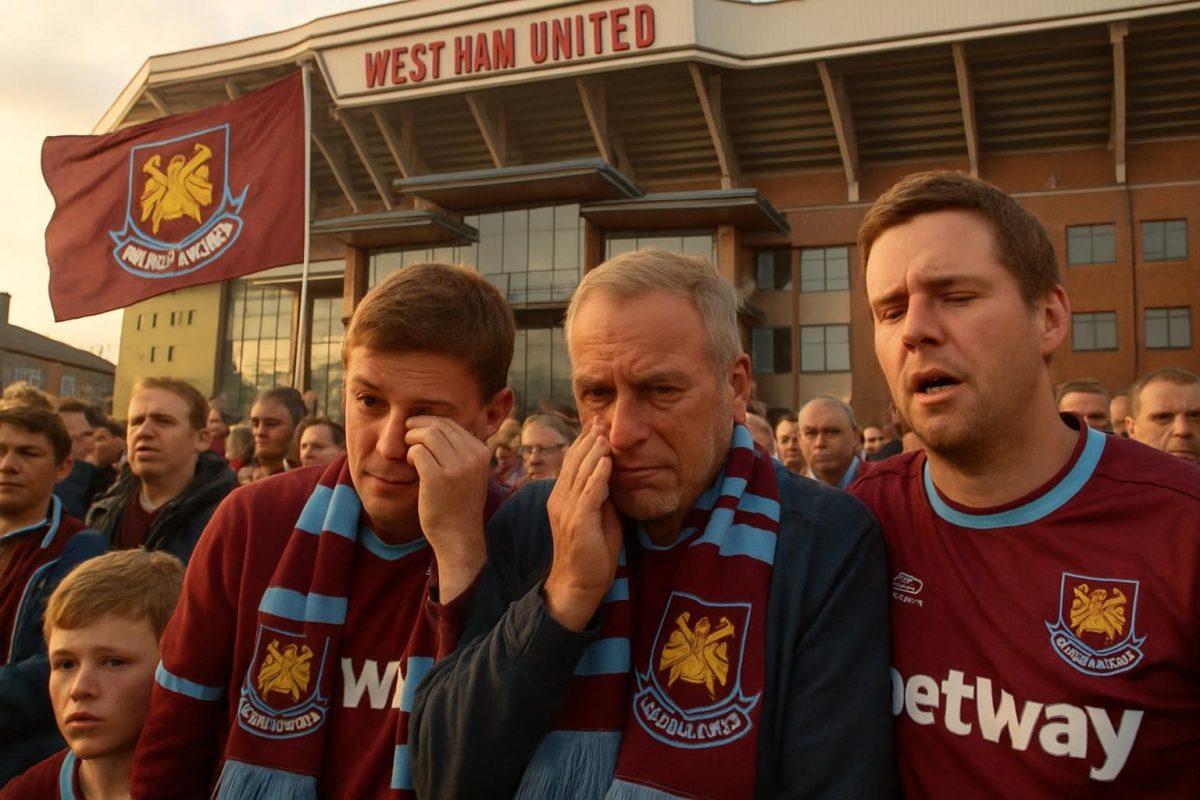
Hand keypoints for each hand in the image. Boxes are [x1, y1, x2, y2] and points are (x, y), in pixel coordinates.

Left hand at [405, 416, 491, 602]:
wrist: (459, 537)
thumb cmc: (460, 505)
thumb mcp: (471, 473)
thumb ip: (462, 451)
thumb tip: (438, 425)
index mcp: (482, 451)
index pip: (452, 423)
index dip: (431, 424)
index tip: (419, 432)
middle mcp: (472, 456)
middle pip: (438, 425)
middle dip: (418, 427)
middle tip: (407, 437)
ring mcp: (456, 466)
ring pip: (426, 434)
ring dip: (412, 440)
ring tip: (410, 454)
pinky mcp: (437, 477)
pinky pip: (416, 451)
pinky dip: (409, 455)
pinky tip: (410, 465)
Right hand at [543, 420, 622, 631]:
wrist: (577, 585)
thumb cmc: (590, 555)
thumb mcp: (598, 519)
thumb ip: (602, 498)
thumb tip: (612, 479)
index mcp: (562, 498)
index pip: (571, 463)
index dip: (583, 443)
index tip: (596, 425)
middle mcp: (560, 500)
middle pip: (573, 462)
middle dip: (588, 440)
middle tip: (600, 419)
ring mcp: (567, 510)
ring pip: (580, 473)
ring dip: (593, 451)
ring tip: (604, 432)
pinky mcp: (578, 522)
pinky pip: (589, 493)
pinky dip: (598, 475)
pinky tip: (606, 461)